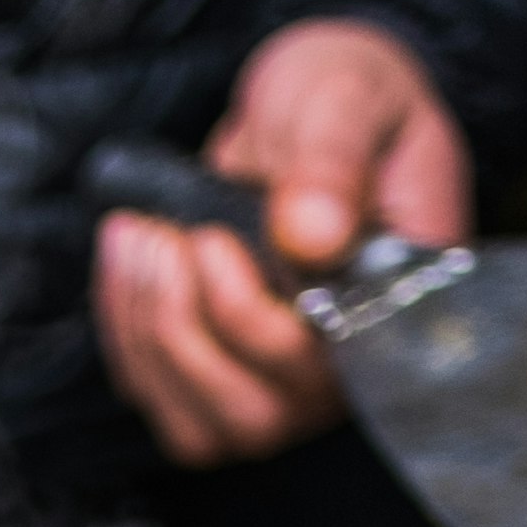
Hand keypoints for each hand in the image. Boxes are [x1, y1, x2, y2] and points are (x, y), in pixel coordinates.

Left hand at [92, 18, 471, 466]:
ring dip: (148, 331)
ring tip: (140, 235)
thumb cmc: (341, 100)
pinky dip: (126, 332)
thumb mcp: (346, 99)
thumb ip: (333, 160)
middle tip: (167, 235)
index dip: (254, 322)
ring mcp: (284, 381)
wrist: (305, 108)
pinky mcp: (223, 374)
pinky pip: (160, 399)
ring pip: (201, 426)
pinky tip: (127, 259)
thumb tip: (310, 236)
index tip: (210, 239)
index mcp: (400, 301)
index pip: (331, 369)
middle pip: (258, 416)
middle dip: (185, 328)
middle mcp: (347, 364)